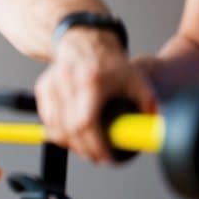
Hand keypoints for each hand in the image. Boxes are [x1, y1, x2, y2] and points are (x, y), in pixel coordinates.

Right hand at [33, 29, 155, 162]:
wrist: (85, 40)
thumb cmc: (110, 62)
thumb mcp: (135, 79)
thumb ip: (147, 103)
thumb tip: (155, 128)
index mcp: (92, 81)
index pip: (87, 122)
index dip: (95, 145)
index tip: (106, 157)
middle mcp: (69, 82)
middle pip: (70, 129)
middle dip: (84, 150)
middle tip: (98, 157)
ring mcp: (53, 84)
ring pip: (55, 127)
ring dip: (70, 144)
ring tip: (86, 148)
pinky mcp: (44, 87)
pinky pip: (47, 120)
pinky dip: (57, 132)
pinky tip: (71, 135)